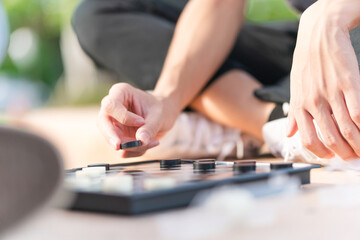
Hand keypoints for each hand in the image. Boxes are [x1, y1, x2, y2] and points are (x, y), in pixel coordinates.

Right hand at [98, 83, 177, 156]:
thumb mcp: (159, 115)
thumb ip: (150, 127)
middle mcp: (112, 108)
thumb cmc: (160, 108)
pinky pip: (122, 150)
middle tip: (120, 146)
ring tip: (153, 141)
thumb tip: (140, 140)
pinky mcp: (117, 138)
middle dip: (112, 137)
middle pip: (103, 123)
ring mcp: (112, 124)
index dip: (123, 117)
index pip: (111, 105)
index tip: (141, 122)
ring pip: (112, 139)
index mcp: (120, 93)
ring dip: (133, 146)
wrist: (163, 115)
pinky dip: (136, 151)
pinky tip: (149, 144)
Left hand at [287, 1, 359, 159]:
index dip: (321, 154)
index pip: (308, 140)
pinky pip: (358, 110)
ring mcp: (331, 93)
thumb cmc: (306, 65)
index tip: (330, 157)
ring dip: (358, 144)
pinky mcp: (349, 82)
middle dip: (344, 154)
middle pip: (330, 138)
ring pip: (347, 128)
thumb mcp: (294, 89)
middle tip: (352, 158)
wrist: (318, 36)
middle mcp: (314, 102)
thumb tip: (289, 134)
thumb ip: (293, 114)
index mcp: (299, 106)